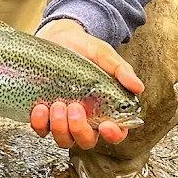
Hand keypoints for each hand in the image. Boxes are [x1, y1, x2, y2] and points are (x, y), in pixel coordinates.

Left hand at [30, 19, 143, 149]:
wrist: (59, 37)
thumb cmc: (85, 49)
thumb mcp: (105, 56)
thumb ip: (121, 71)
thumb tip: (138, 87)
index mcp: (106, 109)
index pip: (116, 132)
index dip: (114, 134)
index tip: (106, 125)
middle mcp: (86, 119)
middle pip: (87, 140)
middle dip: (80, 129)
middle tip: (74, 107)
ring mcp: (64, 119)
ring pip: (64, 140)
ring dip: (60, 128)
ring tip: (56, 104)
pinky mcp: (44, 115)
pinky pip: (41, 130)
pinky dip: (39, 123)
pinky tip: (39, 108)